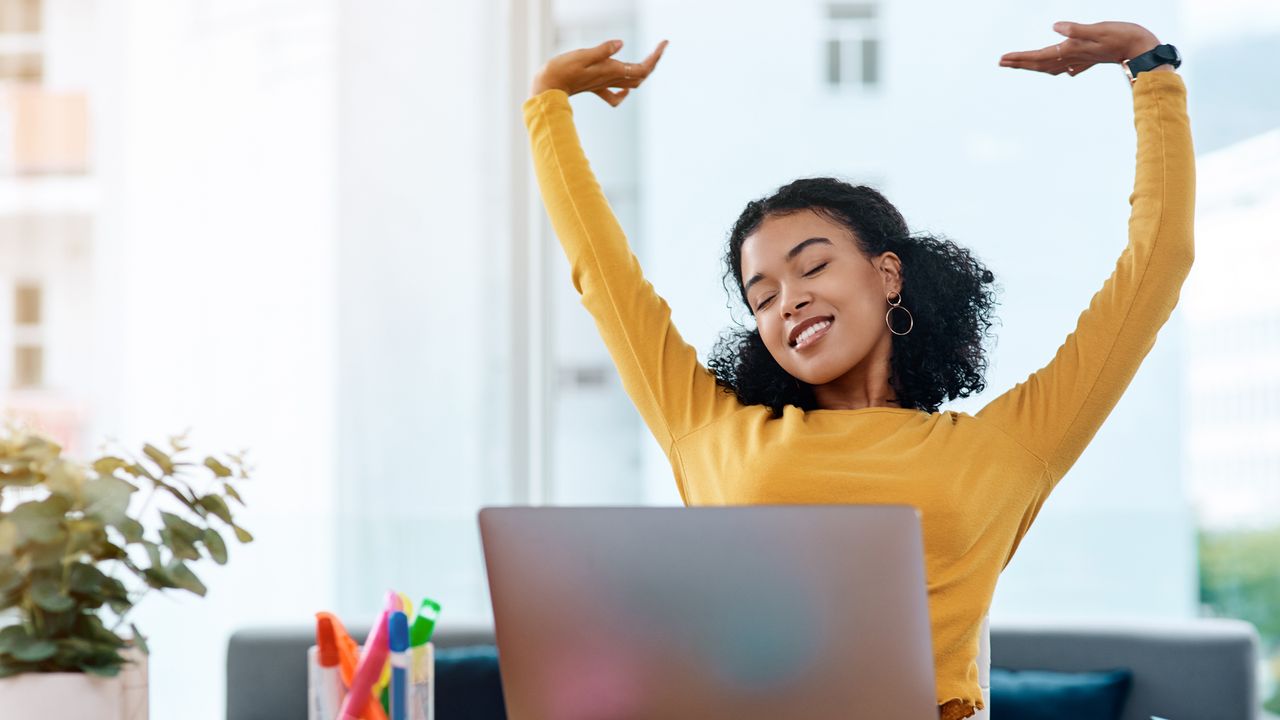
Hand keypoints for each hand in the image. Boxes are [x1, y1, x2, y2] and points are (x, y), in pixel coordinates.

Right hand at [531, 39, 667, 105]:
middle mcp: (609, 79)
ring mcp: (602, 84)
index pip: (642, 67)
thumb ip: (603, 51)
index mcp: (610, 70)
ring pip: (631, 83)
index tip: (664, 43)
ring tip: (649, 59)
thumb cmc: (561, 70)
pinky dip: (623, 91)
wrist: (547, 88)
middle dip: (653, 62)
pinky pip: (614, 94)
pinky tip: (625, 89)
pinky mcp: (593, 86)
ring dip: (642, 72)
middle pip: (641, 75)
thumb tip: (620, 44)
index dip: (656, 57)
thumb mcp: (582, 55)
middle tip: (660, 47)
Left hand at [999, 21, 1163, 76]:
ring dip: (1034, 65)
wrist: (1145, 51)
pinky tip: (1059, 70)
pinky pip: (1068, 64)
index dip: (1020, 58)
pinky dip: (1058, 66)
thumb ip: (1077, 30)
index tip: (1003, 59)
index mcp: (1072, 50)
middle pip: (1041, 63)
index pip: (1039, 56)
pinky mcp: (1091, 57)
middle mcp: (1074, 58)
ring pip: (1052, 65)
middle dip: (1020, 62)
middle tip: (1001, 62)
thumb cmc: (1124, 37)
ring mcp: (1082, 59)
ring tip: (1020, 64)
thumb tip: (1055, 28)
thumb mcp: (1099, 30)